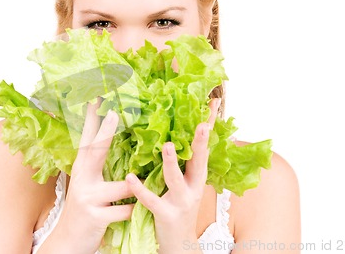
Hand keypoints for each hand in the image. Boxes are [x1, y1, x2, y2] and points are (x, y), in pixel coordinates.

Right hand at [50, 97, 133, 253]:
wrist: (68, 242)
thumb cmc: (86, 208)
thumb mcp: (88, 183)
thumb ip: (99, 165)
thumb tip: (111, 141)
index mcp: (83, 168)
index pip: (87, 138)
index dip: (91, 118)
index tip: (96, 96)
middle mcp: (82, 179)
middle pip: (94, 151)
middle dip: (105, 132)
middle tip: (114, 113)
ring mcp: (88, 198)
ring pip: (122, 186)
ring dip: (136, 186)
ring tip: (144, 185)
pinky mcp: (96, 217)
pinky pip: (125, 210)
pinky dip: (134, 211)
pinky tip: (137, 213)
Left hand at [125, 98, 220, 253]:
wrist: (179, 243)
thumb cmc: (179, 208)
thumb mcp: (187, 185)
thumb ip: (184, 163)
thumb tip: (174, 134)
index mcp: (197, 176)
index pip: (205, 147)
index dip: (209, 127)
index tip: (214, 105)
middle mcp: (193, 187)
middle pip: (199, 161)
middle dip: (201, 142)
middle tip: (201, 123)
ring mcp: (181, 201)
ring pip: (176, 179)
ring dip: (171, 162)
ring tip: (165, 145)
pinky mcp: (166, 215)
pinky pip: (152, 200)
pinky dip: (140, 189)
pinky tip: (130, 178)